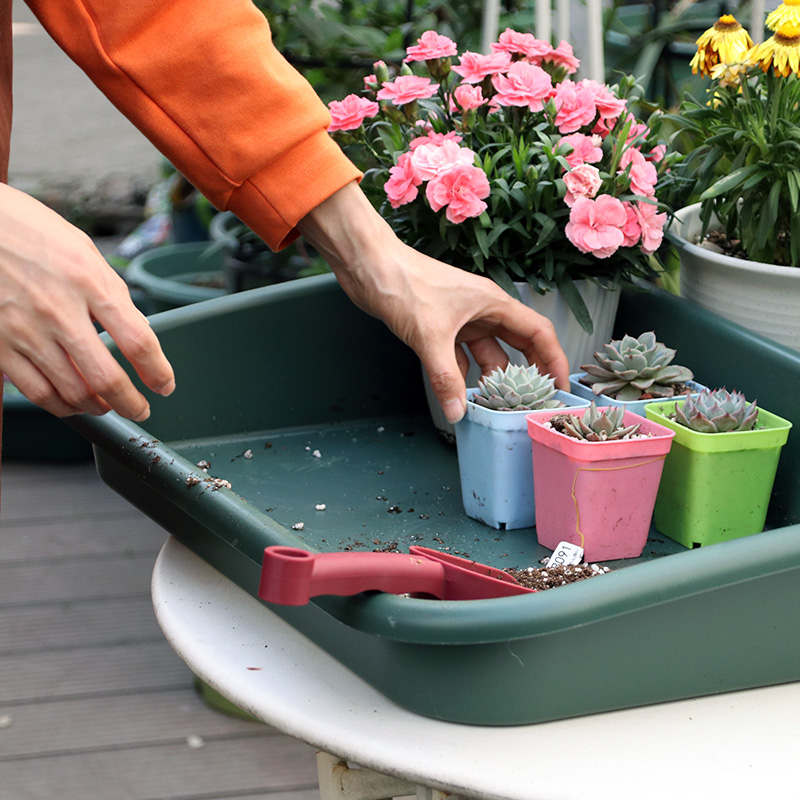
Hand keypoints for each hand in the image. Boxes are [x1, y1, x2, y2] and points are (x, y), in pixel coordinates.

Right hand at [0, 184, 174, 418]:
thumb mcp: (83, 251)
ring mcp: (26, 330)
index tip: (164, 384)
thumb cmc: (29, 230)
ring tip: (106, 406)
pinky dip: (60, 405)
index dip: (158, 372)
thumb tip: (137, 331)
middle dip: (131, 403)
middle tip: (140, 409)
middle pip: (107, 377)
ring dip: (97, 407)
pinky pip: (36, 391)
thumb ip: (111, 294)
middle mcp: (59, 310)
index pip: (138, 341)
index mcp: (89, 282)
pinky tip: (71, 403)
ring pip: (72, 392)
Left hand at [298, 182, 568, 422]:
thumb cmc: (404, 285)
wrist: (368, 266)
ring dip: (490, 378)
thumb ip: (446, 378)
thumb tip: (458, 413)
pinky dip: (461, 376)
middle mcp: (483, 311)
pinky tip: (459, 397)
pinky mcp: (439, 327)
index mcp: (493, 303)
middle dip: (526, 374)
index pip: (538, 333)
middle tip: (532, 404)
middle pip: (517, 345)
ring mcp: (461, 319)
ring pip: (487, 354)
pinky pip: (459, 357)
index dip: (554, 359)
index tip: (561, 388)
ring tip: (496, 407)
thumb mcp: (430, 336)